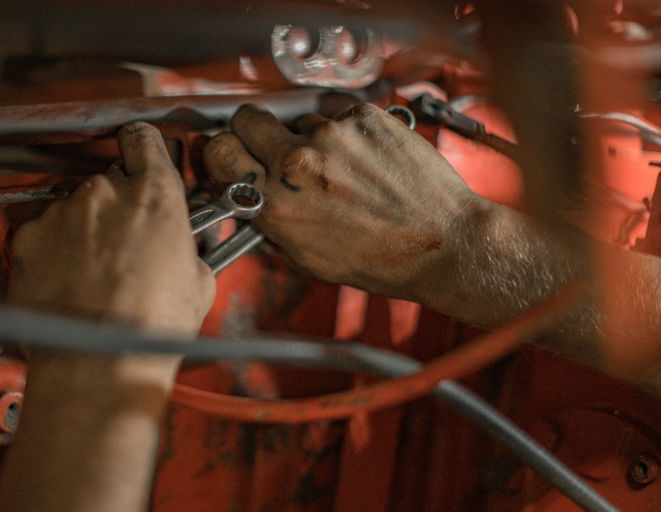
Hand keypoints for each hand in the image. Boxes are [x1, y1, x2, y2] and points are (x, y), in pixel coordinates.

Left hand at [8, 122, 214, 337]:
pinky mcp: (28, 238)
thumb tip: (182, 250)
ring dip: (82, 234)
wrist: (98, 362)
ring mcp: (62, 213)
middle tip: (125, 249)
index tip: (140, 156)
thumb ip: (187, 247)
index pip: (143, 139)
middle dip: (116, 210)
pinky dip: (51, 252)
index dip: (141, 148)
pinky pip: (42, 234)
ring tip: (94, 277)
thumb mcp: (199, 282)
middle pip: (108, 183)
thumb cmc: (149, 328)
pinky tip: (67, 284)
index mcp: (153, 193)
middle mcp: (104, 192)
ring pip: (74, 211)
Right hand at [203, 103, 488, 299]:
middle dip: (255, 133)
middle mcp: (297, 162)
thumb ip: (269, 222)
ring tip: (341, 170)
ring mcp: (332, 134)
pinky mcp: (363, 117)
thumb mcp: (306, 257)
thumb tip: (248, 199)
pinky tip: (367, 161)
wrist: (441, 242)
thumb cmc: (380, 258)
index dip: (224, 154)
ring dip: (310, 139)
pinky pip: (338, 116)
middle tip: (274, 149)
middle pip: (248, 119)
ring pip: (299, 120)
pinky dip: (347, 134)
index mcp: (276, 201)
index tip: (233, 157)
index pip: (218, 151)